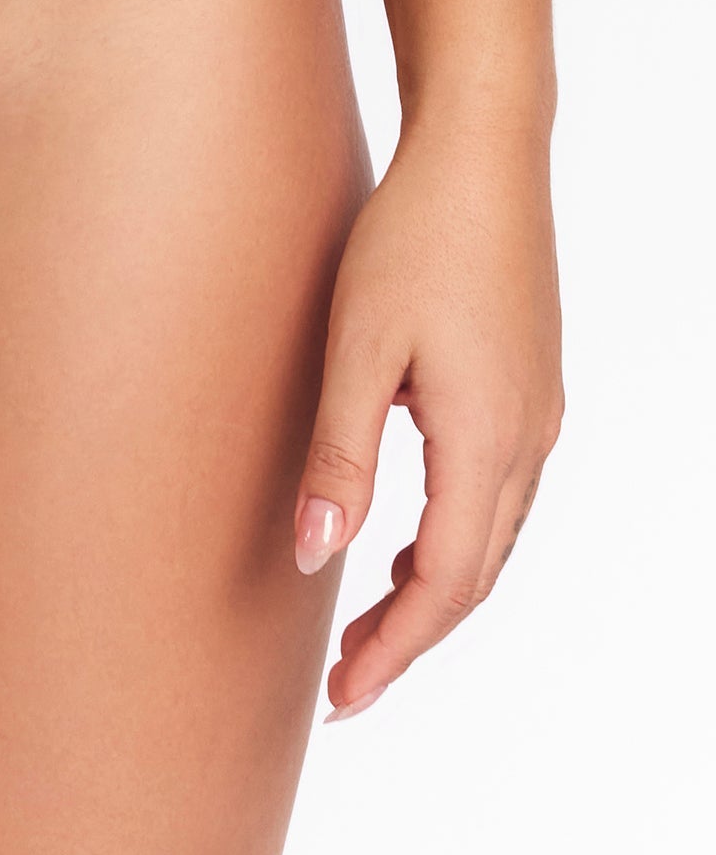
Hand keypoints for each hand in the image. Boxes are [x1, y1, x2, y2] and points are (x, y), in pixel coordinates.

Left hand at [293, 112, 561, 719]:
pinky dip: (455, 535)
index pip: (443, 584)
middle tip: (346, 680)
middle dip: (411, 634)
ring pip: (491, 537)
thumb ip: (341, 456)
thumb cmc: (411, 239)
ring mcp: (538, 412)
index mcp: (488, 441)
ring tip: (368, 621)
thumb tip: (316, 557)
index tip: (343, 699)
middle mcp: (528, 440)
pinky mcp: (528, 385)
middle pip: (475, 575)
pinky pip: (498, 493)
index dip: (394, 649)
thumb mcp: (357, 346)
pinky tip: (408, 531)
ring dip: (433, 587)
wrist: (481, 156)